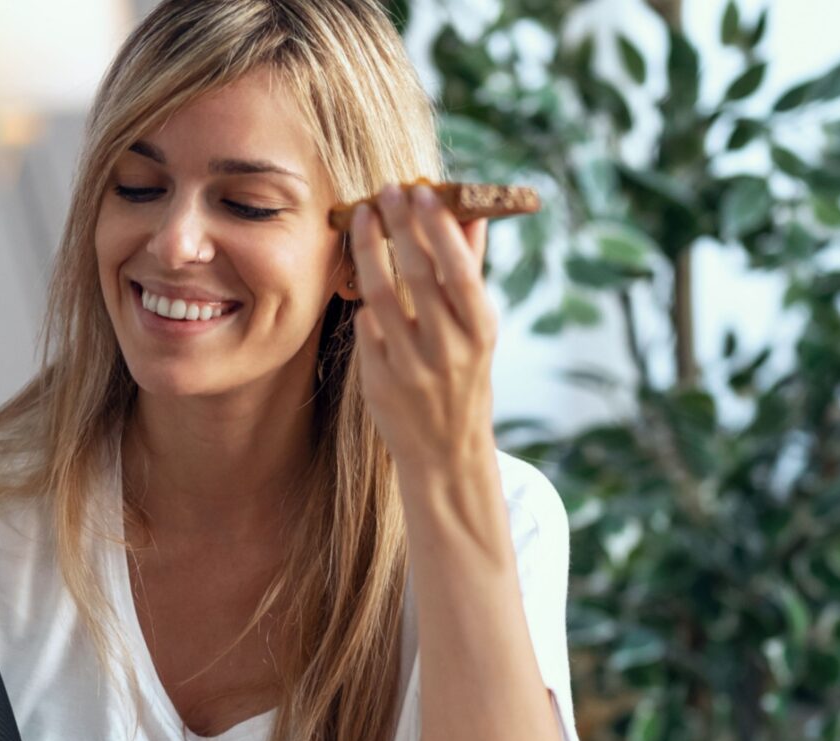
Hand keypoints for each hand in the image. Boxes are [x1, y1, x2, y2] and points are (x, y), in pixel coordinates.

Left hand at [350, 182, 498, 472]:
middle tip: (384, 191)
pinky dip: (364, 301)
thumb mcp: (479, 329)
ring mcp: (410, 366)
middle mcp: (447, 347)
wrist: (445, 451)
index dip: (437, 227)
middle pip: (415, 273)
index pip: (457, 268)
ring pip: (380, 295)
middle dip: (398, 226)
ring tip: (360, 218)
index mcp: (479, 329)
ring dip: (366, 250)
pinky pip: (365, 327)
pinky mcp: (379, 380)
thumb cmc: (464, 377)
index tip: (420, 192)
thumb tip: (472, 213)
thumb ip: (471, 272)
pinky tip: (361, 280)